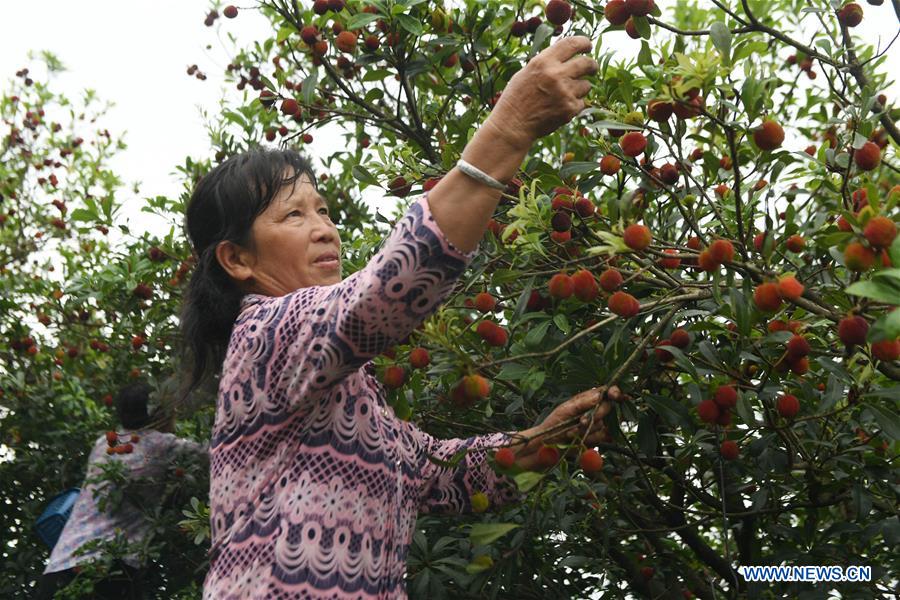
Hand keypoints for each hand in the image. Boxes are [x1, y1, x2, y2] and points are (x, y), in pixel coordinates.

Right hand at [485, 36, 598, 150]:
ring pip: (586, 85)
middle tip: (591, 68)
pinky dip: (574, 105)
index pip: (572, 43)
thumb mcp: (527, 72)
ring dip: (580, 88)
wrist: (512, 125)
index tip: (587, 46)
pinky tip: (560, 108)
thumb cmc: (517, 98)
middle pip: (587, 63)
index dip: (584, 42)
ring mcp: (564, 93)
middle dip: (592, 65)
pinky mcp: (569, 109)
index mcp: (543, 62)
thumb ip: (547, 62)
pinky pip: (582, 103)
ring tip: (564, 95)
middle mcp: (556, 74)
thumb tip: (567, 55)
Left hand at [509, 386, 620, 469]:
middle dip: (595, 416)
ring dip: (587, 430)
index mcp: (587, 399)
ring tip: (571, 432)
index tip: (615, 396)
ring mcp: (597, 424)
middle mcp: (595, 410)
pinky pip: (603, 437)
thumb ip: (582, 403)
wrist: (549, 445)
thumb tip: (599, 395)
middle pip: (608, 408)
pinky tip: (580, 439)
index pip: (606, 391)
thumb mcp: (565, 410)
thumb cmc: (554, 423)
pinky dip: (591, 439)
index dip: (614, 392)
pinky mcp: (598, 438)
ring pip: (604, 425)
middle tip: (581, 421)